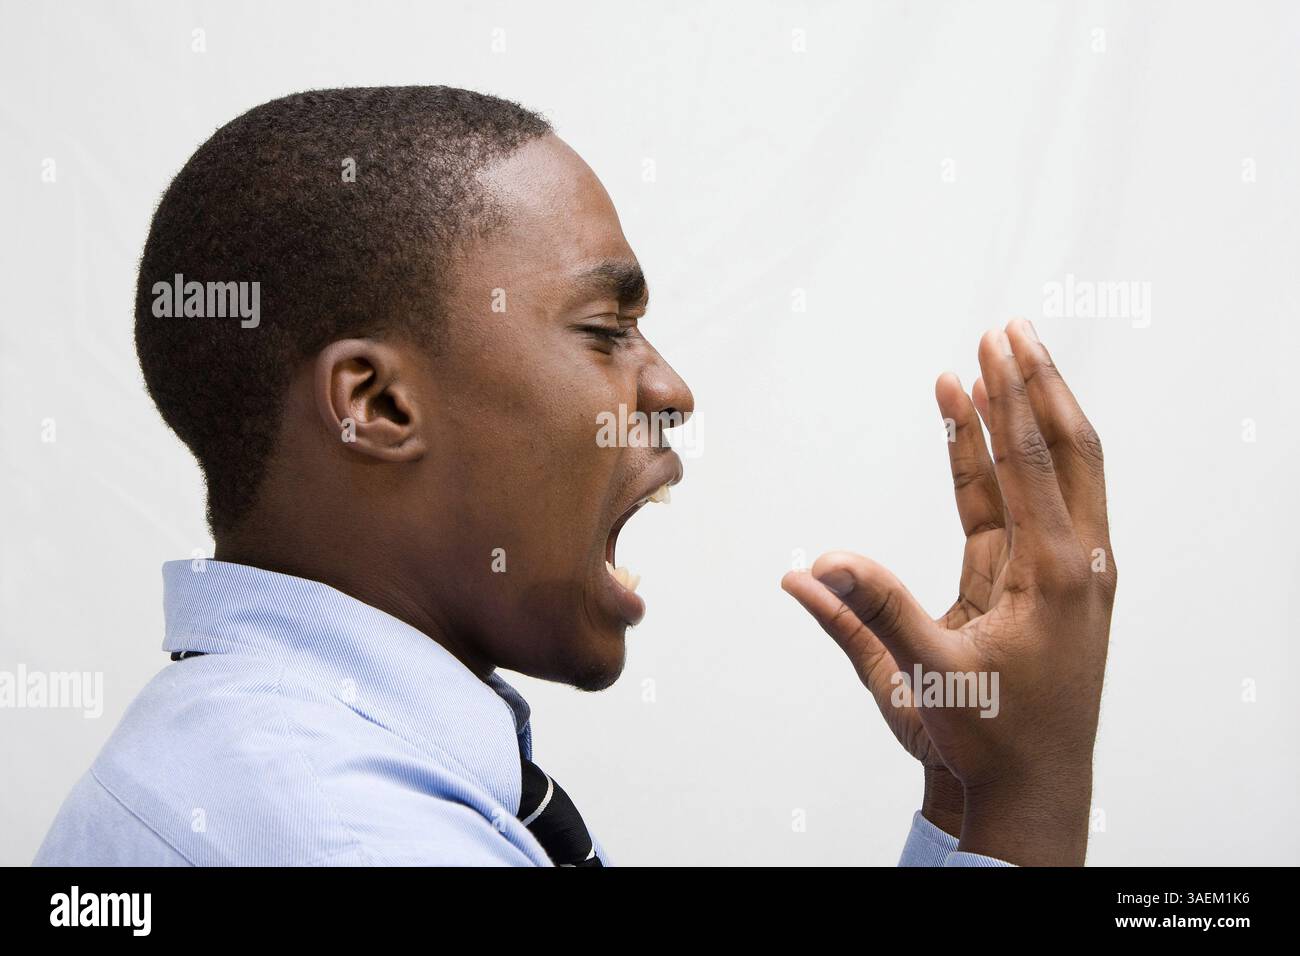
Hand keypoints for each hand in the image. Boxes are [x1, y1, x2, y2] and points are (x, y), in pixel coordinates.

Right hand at [782, 338, 1015, 837]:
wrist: (1026, 795)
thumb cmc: (984, 744)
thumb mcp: (918, 681)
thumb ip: (862, 619)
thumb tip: (806, 568)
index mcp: (1053, 578)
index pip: (1031, 466)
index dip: (1008, 402)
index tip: (989, 348)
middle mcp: (1071, 564)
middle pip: (1062, 450)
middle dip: (1032, 386)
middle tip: (1008, 329)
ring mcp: (1060, 572)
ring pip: (1051, 472)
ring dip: (1024, 415)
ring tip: (994, 360)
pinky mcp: (1038, 582)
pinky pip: (1018, 506)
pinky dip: (997, 463)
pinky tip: (973, 427)